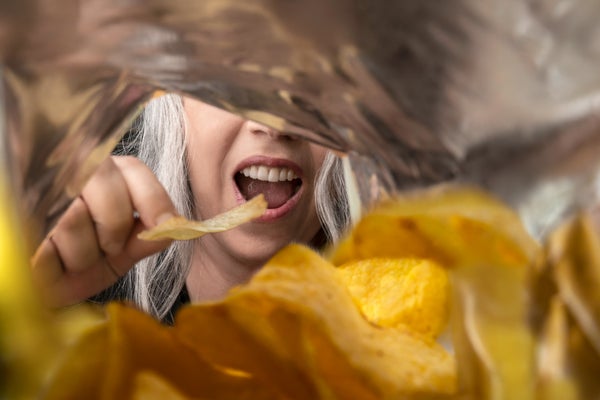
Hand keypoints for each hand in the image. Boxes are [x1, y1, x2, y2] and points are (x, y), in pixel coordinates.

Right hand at [31, 156, 176, 306]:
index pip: (133, 169)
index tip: (167, 225)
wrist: (35, 289)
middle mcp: (71, 173)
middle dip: (115, 227)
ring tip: (73, 260)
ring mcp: (40, 191)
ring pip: (74, 217)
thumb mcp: (120, 254)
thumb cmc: (79, 264)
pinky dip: (54, 262)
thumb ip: (147, 239)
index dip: (153, 197)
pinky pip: (44, 240)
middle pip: (107, 188)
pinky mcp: (17, 214)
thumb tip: (172, 228)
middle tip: (108, 248)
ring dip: (82, 254)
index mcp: (105, 177)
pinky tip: (52, 264)